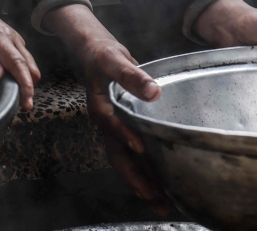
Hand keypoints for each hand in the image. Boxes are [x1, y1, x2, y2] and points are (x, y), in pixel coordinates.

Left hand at [0, 0, 40, 109]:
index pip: (16, 63)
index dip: (24, 83)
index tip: (27, 102)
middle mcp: (12, 38)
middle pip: (27, 65)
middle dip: (29, 86)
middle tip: (25, 107)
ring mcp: (16, 39)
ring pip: (28, 63)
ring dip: (27, 80)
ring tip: (22, 99)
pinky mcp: (15, 42)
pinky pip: (23, 60)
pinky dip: (23, 72)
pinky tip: (15, 84)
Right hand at [41, 4, 167, 213]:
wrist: (95, 53)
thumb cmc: (103, 55)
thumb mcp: (114, 59)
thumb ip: (132, 75)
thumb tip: (154, 91)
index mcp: (100, 106)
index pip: (112, 124)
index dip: (125, 135)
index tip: (141, 148)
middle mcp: (106, 123)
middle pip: (118, 156)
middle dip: (136, 179)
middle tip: (156, 200)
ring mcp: (113, 129)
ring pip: (124, 161)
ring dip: (141, 182)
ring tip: (161, 203)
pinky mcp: (122, 129)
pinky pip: (131, 155)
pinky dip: (144, 170)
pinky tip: (159, 183)